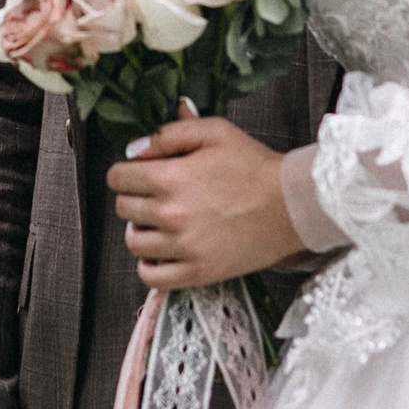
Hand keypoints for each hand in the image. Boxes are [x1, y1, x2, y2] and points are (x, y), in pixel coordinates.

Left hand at [108, 107, 300, 289]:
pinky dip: (149, 265)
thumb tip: (134, 149)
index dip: (127, 171)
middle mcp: (170, 214)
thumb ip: (170, 133)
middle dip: (134, 197)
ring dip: (141, 229)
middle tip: (156, 195)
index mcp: (170, 178)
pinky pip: (151, 277)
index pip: (117, 178)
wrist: (291, 205)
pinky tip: (163, 251)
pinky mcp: (198, 272)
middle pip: (123, 208)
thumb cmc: (254, 166)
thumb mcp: (215, 132)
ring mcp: (183, 247)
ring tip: (160, 222)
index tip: (140, 173)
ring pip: (133, 242)